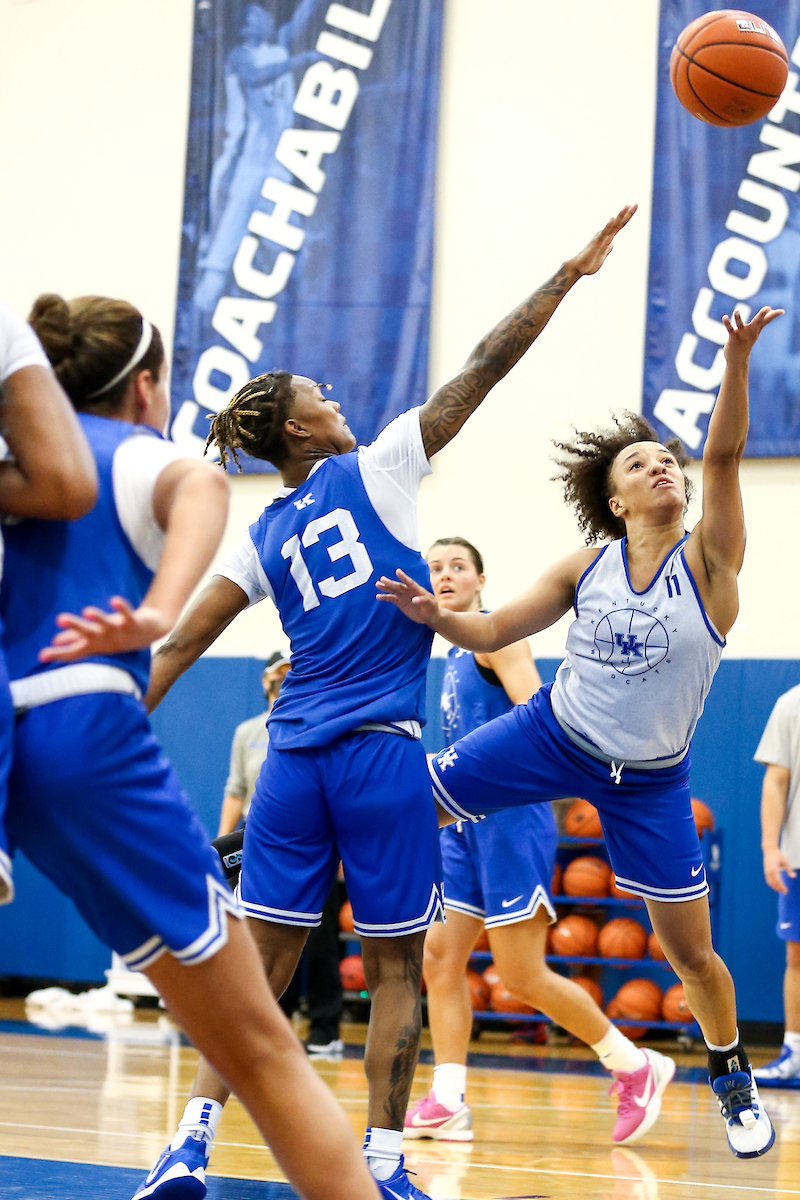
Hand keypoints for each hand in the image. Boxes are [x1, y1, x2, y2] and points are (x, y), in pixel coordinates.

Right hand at [38, 597, 172, 663]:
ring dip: (98, 618)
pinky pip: (127, 615)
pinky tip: (114, 600)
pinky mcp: (133, 623)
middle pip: (88, 634)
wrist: (151, 632)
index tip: (41, 655)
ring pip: (107, 625)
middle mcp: (106, 640)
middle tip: (59, 619)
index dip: (58, 653)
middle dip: (74, 628)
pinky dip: (122, 608)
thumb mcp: (96, 638)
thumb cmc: (117, 635)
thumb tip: (56, 641)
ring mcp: (120, 632)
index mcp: (95, 644)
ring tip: (87, 610)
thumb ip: (77, 640)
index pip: (74, 651)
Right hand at [376, 570, 439, 625]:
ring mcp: (404, 596)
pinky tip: (378, 596)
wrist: (430, 615)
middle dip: (391, 583)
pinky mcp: (400, 602)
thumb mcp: (431, 604)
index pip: (410, 582)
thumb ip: (423, 601)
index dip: (404, 577)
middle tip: (382, 579)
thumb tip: (414, 600)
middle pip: (399, 586)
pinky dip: (385, 597)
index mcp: (417, 589)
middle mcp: (409, 591)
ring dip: (386, 587)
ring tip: (378, 584)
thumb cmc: (432, 607)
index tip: (398, 571)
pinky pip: (391, 599)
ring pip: (393, 590)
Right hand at [568, 204, 637, 276]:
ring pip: (613, 225)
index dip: (627, 217)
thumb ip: (607, 250)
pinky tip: (612, 219)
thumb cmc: (588, 263)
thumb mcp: (602, 257)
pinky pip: (603, 233)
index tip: (634, 207)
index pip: (620, 225)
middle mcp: (605, 235)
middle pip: (619, 223)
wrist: (578, 268)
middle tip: (636, 203)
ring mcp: (601, 238)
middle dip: (627, 213)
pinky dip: (608, 226)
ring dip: (620, 215)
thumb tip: (612, 244)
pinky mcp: (596, 243)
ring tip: (627, 206)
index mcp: (608, 238)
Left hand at [723, 306, 783, 360]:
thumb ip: (763, 321)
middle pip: (757, 321)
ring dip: (738, 317)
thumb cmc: (747, 342)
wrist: (737, 359)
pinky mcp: (733, 337)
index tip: (782, 311)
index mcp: (756, 329)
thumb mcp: (756, 332)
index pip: (767, 320)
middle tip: (767, 308)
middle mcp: (750, 331)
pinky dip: (727, 323)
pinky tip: (725, 317)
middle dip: (762, 314)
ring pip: (740, 324)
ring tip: (736, 311)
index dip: (774, 315)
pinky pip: (729, 329)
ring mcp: (741, 334)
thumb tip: (771, 311)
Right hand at [763, 846, 794, 893]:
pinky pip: (768, 880)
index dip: (782, 886)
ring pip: (769, 882)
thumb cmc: (778, 855)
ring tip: (781, 890)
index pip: (778, 880)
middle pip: (773, 883)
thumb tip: (793, 877)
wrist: (769, 850)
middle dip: (779, 888)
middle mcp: (769, 871)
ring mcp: (766, 871)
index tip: (786, 890)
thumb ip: (789, 869)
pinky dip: (772, 884)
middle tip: (785, 892)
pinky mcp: (765, 871)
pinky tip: (776, 886)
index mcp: (774, 868)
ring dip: (775, 887)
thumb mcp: (785, 861)